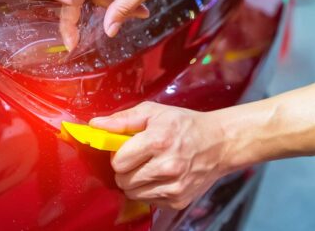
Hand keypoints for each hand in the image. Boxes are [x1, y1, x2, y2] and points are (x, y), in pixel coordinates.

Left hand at [90, 102, 229, 209]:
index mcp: (159, 141)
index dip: (118, 155)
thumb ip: (123, 119)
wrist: (219, 143)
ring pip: (133, 193)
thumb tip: (96, 124)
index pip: (119, 161)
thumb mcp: (154, 112)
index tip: (126, 148)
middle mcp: (167, 166)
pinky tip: (160, 176)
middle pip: (123, 180)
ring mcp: (174, 187)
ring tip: (148, 167)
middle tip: (137, 158)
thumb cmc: (185, 125)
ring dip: (135, 182)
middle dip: (125, 169)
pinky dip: (149, 190)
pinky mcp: (178, 200)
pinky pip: (148, 201)